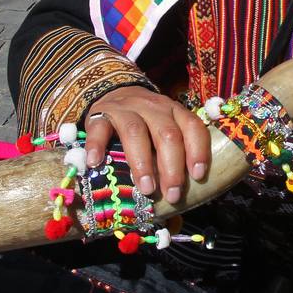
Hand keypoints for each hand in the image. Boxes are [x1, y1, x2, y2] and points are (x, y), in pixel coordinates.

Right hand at [83, 87, 210, 202]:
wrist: (114, 92)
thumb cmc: (145, 123)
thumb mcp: (163, 129)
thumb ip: (173, 153)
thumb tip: (178, 199)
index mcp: (174, 112)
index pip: (192, 126)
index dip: (198, 151)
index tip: (198, 176)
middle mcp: (153, 107)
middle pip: (167, 134)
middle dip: (172, 167)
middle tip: (172, 195)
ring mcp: (126, 109)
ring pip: (135, 132)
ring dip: (142, 163)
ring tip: (145, 189)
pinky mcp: (100, 114)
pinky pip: (99, 128)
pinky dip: (97, 146)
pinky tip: (95, 164)